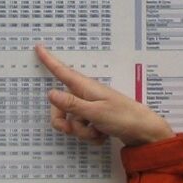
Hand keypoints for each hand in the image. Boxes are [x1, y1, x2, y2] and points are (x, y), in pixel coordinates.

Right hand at [35, 44, 174, 146]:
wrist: (144, 132)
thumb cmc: (123, 118)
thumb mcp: (95, 112)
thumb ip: (72, 104)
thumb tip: (50, 93)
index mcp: (85, 87)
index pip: (63, 72)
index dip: (50, 60)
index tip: (38, 47)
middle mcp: (86, 95)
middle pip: (61, 106)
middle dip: (65, 122)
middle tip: (71, 130)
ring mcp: (92, 108)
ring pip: (73, 121)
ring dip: (82, 131)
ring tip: (98, 132)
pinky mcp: (97, 119)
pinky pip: (84, 128)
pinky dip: (91, 135)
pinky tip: (103, 136)